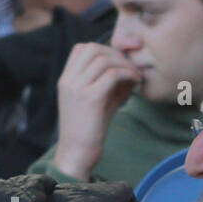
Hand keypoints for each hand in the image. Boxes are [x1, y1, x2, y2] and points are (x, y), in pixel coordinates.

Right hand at [52, 43, 141, 180]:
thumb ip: (111, 85)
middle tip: (131, 68)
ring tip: (136, 77)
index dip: (105, 50)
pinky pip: (112, 75)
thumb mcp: (99, 101)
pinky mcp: (90, 98)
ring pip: (103, 59)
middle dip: (116, 54)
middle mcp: (68, 80)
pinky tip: (136, 84)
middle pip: (92, 48)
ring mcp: (77, 88)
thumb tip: (132, 71)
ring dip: (125, 64)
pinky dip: (128, 75)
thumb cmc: (90, 130)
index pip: (82, 49)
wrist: (77, 153)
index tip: (121, 64)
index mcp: (66, 79)